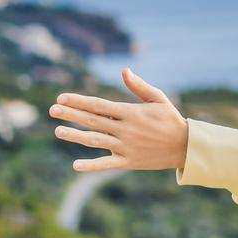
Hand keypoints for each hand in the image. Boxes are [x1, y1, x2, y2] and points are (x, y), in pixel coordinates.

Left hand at [50, 69, 188, 171]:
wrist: (186, 146)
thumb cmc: (170, 119)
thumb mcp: (158, 99)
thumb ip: (139, 86)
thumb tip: (124, 71)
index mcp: (131, 113)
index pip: (99, 105)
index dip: (79, 101)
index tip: (61, 97)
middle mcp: (126, 130)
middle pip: (93, 120)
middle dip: (71, 114)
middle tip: (52, 109)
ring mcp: (127, 147)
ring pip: (95, 141)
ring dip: (75, 136)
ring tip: (57, 131)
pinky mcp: (130, 162)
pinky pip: (107, 164)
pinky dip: (91, 166)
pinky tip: (75, 165)